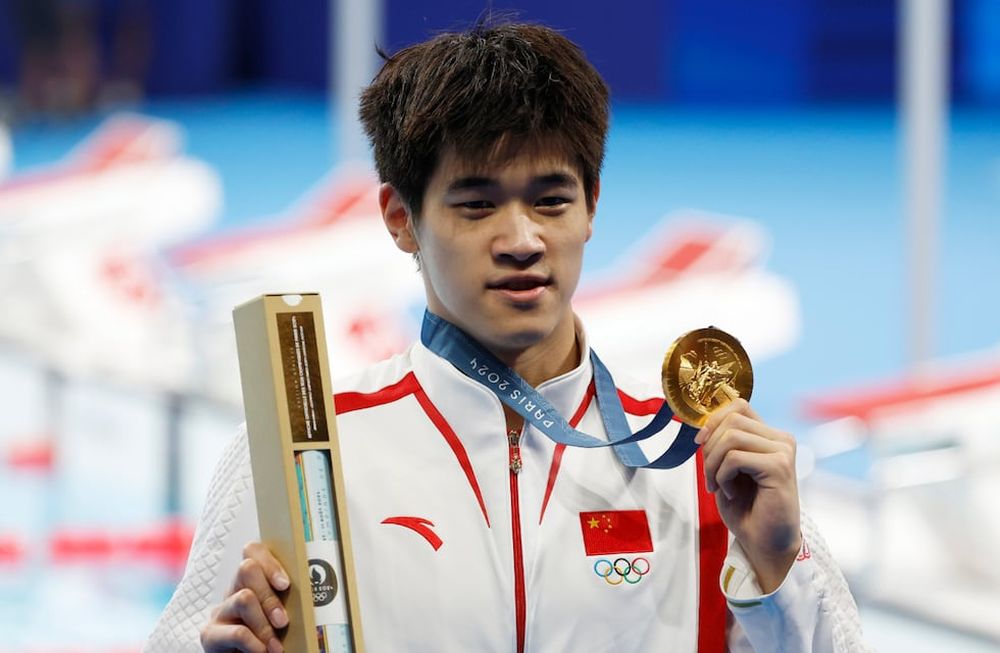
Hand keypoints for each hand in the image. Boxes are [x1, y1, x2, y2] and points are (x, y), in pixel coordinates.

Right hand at [200, 542, 290, 652]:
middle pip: (247, 569)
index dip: (270, 563)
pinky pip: (237, 631)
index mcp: (251, 582)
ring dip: (264, 624)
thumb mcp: (278, 615)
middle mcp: (232, 591)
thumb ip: (286, 600)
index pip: (253, 551)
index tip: (285, 585)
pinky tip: (262, 652)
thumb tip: (313, 591)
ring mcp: (220, 612)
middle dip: (269, 596)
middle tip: (283, 622)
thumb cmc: (267, 638)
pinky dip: (255, 644)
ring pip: (244, 598)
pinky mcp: (210, 634)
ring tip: (276, 646)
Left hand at [695, 399, 801, 592]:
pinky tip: (730, 492)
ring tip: (717, 485)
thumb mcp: (727, 468)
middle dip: (709, 447)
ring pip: (731, 436)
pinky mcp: (780, 467)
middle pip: (731, 419)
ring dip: (713, 463)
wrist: (764, 543)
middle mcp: (781, 439)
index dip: (713, 420)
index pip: (738, 405)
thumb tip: (703, 425)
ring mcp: (783, 451)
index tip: (700, 443)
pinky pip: (734, 457)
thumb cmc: (746, 508)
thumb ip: (722, 443)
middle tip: (709, 476)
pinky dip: (722, 475)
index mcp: (770, 436)